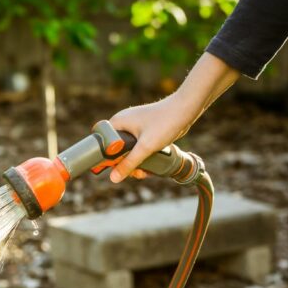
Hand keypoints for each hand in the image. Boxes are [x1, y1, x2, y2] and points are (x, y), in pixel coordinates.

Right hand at [106, 52, 239, 182]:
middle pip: (115, 150)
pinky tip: (150, 164)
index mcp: (117, 122)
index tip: (115, 169)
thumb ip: (129, 163)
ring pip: (128, 151)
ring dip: (135, 163)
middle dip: (124, 164)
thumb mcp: (145, 147)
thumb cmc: (165, 122)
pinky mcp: (145, 131)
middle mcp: (124, 123)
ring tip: (144, 171)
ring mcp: (135, 127)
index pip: (102, 143)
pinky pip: (138, 147)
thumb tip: (113, 178)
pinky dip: (142, 157)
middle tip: (134, 173)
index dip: (106, 158)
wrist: (186, 109)